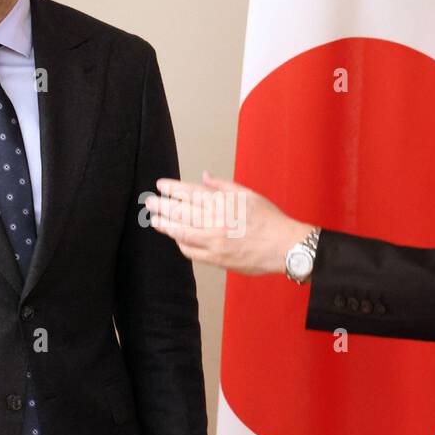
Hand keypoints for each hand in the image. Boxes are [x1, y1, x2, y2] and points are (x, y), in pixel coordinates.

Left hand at [148, 171, 311, 275]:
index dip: (173, 188)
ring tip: (154, 219)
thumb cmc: (269, 220)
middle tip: (149, 201)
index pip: (191, 192)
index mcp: (224, 202)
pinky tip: (175, 238)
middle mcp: (216, 220)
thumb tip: (203, 176)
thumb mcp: (248, 195)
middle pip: (182, 210)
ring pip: (182, 231)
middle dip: (163, 205)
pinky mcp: (217, 258)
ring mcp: (215, 240)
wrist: (284, 246)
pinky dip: (181, 243)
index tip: (161, 185)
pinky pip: (191, 251)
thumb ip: (223, 186)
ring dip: (166, 224)